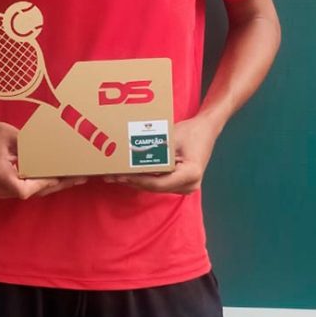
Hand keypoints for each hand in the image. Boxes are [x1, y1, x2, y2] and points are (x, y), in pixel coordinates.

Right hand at [0, 119, 86, 198]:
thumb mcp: (13, 137)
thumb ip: (31, 150)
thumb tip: (54, 155)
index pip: (24, 190)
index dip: (43, 184)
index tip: (59, 175)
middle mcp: (0, 188)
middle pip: (33, 192)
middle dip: (58, 184)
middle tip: (79, 177)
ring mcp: (4, 191)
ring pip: (34, 192)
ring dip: (54, 185)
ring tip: (76, 177)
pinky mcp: (9, 188)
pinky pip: (30, 188)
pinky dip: (45, 183)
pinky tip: (61, 177)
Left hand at [105, 117, 219, 193]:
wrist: (206, 129)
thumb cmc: (191, 131)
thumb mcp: (171, 139)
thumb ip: (154, 151)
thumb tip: (129, 157)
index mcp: (190, 174)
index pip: (157, 183)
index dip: (136, 180)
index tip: (119, 175)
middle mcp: (189, 185)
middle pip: (153, 187)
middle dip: (131, 181)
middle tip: (109, 176)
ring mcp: (185, 187)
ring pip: (154, 187)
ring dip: (135, 181)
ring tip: (114, 175)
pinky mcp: (180, 184)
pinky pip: (158, 183)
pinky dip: (143, 178)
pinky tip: (127, 174)